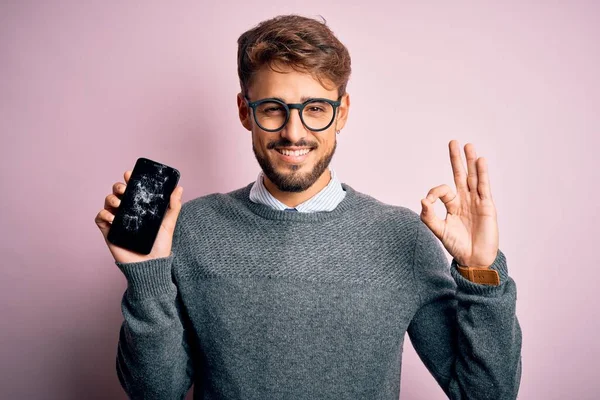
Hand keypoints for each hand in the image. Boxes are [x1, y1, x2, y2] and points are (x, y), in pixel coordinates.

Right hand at [94, 169, 183, 263]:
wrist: (150, 266)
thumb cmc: (159, 246)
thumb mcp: (168, 224)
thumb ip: (173, 206)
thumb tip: (179, 188)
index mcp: (140, 208)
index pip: (132, 189)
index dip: (129, 179)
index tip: (130, 174)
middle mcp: (127, 212)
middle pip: (117, 193)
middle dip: (118, 186)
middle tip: (124, 189)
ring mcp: (117, 221)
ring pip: (108, 202)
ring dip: (111, 198)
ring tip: (119, 204)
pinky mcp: (108, 232)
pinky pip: (100, 218)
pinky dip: (103, 214)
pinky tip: (113, 217)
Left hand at [420, 140, 498, 267]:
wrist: (474, 259)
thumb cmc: (457, 246)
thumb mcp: (439, 231)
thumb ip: (429, 217)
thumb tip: (422, 200)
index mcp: (452, 205)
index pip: (442, 190)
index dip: (434, 192)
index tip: (429, 201)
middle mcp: (464, 200)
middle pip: (460, 175)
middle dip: (456, 159)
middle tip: (453, 142)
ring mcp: (477, 202)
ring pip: (473, 177)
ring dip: (471, 162)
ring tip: (468, 146)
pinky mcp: (487, 206)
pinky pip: (484, 187)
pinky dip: (482, 173)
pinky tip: (480, 161)